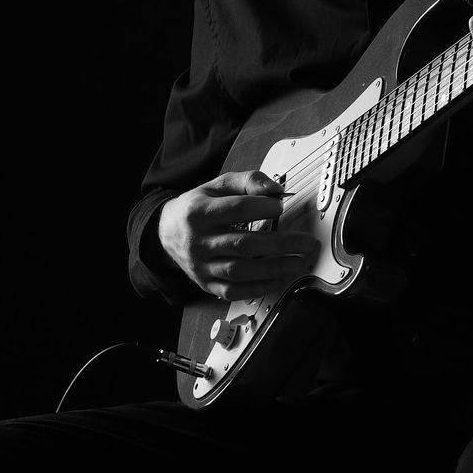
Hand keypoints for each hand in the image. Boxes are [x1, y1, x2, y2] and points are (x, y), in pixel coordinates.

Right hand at [157, 170, 320, 300]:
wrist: (167, 231)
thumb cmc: (197, 206)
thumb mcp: (217, 185)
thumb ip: (248, 181)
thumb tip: (275, 189)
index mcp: (199, 212)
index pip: (235, 209)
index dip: (262, 207)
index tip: (280, 206)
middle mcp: (198, 241)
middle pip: (243, 244)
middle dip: (280, 244)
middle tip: (306, 243)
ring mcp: (201, 265)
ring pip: (239, 271)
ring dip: (273, 268)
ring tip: (297, 262)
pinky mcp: (206, 283)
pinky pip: (233, 291)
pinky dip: (258, 288)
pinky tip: (277, 279)